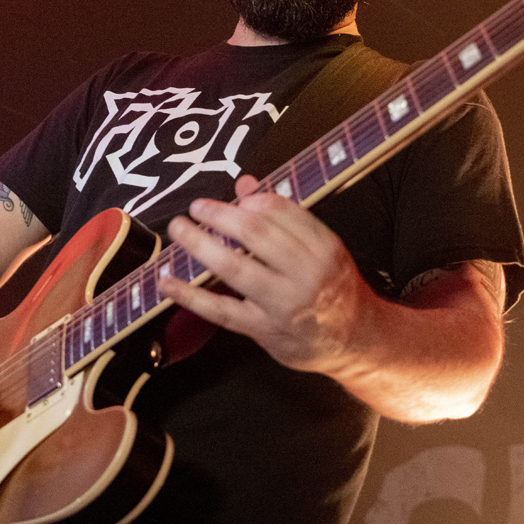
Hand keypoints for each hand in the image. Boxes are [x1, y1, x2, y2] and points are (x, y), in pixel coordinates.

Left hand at [157, 174, 367, 376]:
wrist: (356, 339)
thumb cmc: (335, 287)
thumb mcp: (321, 247)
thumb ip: (284, 216)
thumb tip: (245, 184)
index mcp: (323, 246)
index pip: (280, 210)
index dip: (249, 200)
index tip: (233, 198)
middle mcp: (305, 273)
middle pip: (254, 233)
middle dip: (219, 215)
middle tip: (195, 207)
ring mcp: (283, 304)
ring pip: (234, 268)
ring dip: (199, 244)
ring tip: (178, 230)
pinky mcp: (263, 330)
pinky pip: (220, 310)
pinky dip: (190, 295)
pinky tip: (167, 282)